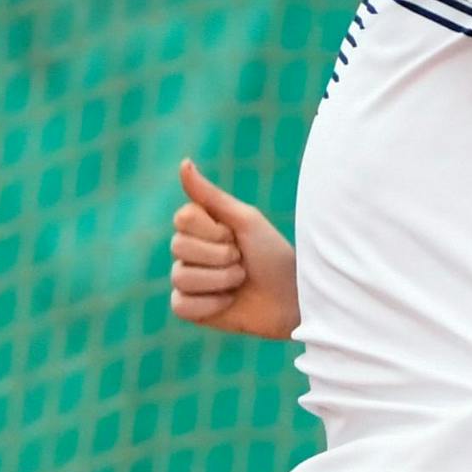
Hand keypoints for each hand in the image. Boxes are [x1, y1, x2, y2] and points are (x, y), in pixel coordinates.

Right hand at [168, 158, 296, 340]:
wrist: (292, 297)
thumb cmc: (272, 254)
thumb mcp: (244, 219)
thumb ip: (210, 194)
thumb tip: (184, 162)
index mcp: (200, 227)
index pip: (182, 219)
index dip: (212, 230)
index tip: (236, 235)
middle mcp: (188, 252)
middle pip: (178, 246)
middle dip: (220, 256)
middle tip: (242, 260)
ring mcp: (187, 281)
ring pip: (181, 276)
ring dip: (220, 280)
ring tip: (240, 281)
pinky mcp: (190, 310)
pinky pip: (181, 305)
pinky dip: (211, 304)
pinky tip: (229, 302)